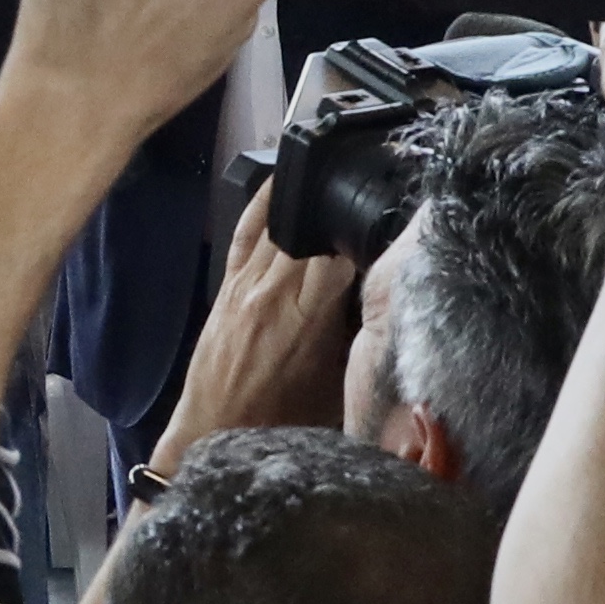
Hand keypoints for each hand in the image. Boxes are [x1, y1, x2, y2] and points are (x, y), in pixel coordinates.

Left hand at [167, 179, 366, 446]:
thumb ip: (360, 337)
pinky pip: (245, 231)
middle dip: (342, 212)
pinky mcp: (227, 284)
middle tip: (371, 193)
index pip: (343, 254)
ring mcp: (247, 284)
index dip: (367, 233)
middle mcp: (276, 291)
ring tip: (336, 173)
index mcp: (308, 317)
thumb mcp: (337, 383)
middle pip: (314, 231)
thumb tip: (388, 300)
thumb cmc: (281, 419)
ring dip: (308, 201)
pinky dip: (264, 203)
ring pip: (281, 224)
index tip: (390, 223)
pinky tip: (283, 179)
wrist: (214, 430)